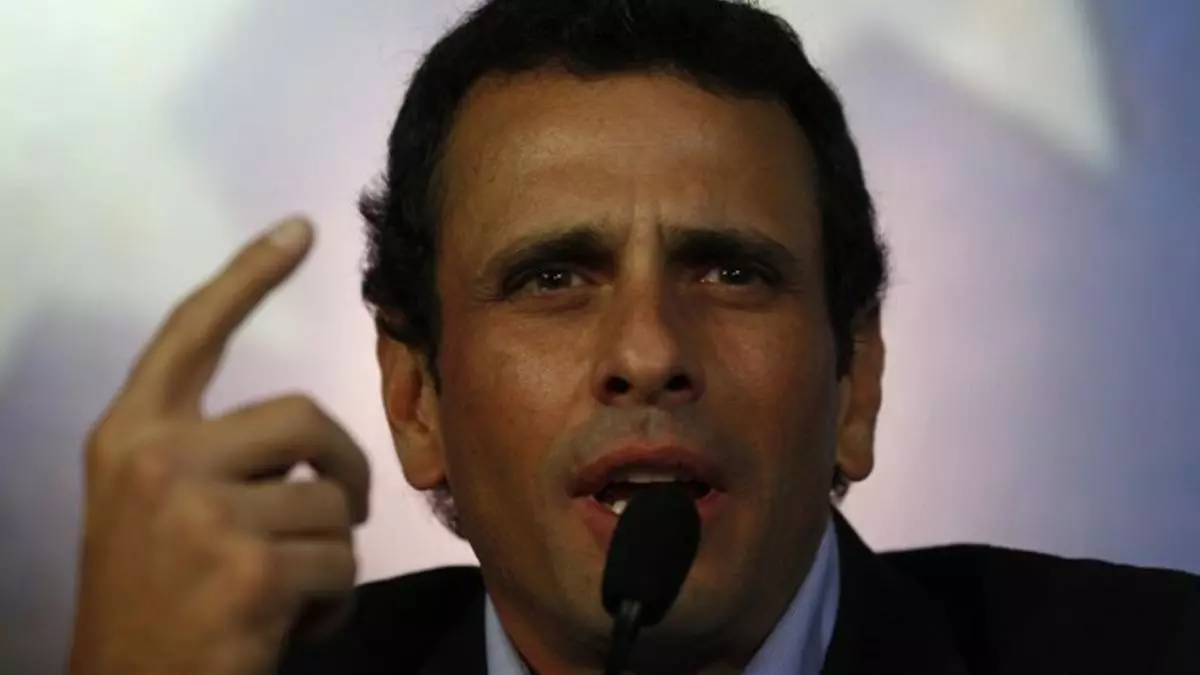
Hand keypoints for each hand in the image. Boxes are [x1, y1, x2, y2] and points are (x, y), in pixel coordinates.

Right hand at [66, 218, 370, 674]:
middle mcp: (158, 461)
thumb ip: (208, 456)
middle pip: (305, 415)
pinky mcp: (248, 569)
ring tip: (285, 591)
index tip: (298, 229)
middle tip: (344, 510)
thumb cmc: (152, 605)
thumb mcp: (152, 512)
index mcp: (130, 438)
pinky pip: (341, 563)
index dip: (248, 276)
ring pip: (333, 503)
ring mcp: (201, 513)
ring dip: (328, 554)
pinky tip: (291, 627)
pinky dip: (333, 602)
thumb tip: (304, 439)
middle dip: (343, 467)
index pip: (192, 333)